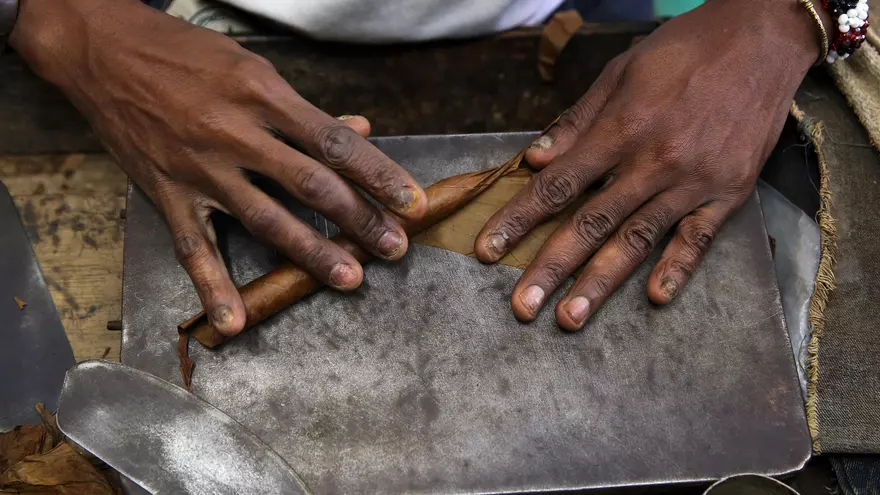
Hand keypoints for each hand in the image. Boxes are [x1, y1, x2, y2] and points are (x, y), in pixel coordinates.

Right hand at [11, 0, 426, 335]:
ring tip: (350, 279)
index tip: (412, 201)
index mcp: (264, 94)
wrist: (103, 50)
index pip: (335, 142)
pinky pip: (194, 247)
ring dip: (311, 253)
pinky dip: (213, 288)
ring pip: (265, 218)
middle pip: (311, 184)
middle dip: (359, 219)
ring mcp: (200, 168)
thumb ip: (305, 110)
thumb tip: (361, 131)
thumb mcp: (252, 67)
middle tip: (395, 246)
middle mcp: (236, 133)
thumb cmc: (186, 54)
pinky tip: (235, 321)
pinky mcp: (167, 193)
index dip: (379, 174)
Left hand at [475, 0, 825, 329]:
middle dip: (551, 267)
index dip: (519, 219)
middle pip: (591, 223)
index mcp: (621, 129)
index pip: (558, 185)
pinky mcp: (730, 191)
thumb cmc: (683, 50)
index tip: (487, 250)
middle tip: (522, 306)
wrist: (763, 37)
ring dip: (600, 282)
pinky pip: (699, 238)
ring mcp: (694, 180)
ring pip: (637, 240)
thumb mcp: (621, 72)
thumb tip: (535, 160)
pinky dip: (678, 269)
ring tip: (570, 317)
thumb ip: (577, 122)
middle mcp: (654, 161)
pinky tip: (656, 298)